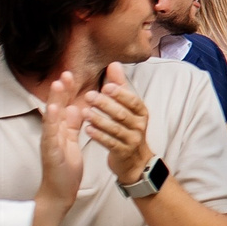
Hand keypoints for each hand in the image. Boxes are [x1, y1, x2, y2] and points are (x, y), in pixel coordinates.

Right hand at [36, 72, 94, 200]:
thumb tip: (74, 108)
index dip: (67, 92)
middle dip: (61, 90)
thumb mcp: (72, 141)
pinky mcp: (50, 152)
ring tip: (58, 84)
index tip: (71, 75)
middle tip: (66, 72)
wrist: (60, 190)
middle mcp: (52, 133)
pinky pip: (51, 135)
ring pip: (51, 118)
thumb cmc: (65, 167)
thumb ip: (72, 125)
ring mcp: (49, 141)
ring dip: (54, 100)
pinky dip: (52, 122)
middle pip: (55, 108)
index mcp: (59, 130)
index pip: (63, 107)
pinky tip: (55, 110)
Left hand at [84, 64, 156, 184]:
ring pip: (116, 129)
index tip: (105, 86)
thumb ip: (119, 86)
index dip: (120, 94)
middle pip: (123, 114)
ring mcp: (132, 140)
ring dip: (100, 120)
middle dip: (106, 105)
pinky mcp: (123, 152)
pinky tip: (87, 130)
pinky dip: (99, 136)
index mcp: (141, 112)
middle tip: (89, 96)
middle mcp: (139, 125)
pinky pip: (110, 144)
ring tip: (85, 113)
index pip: (133, 101)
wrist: (135, 161)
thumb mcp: (127, 107)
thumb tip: (114, 64)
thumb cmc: (128, 128)